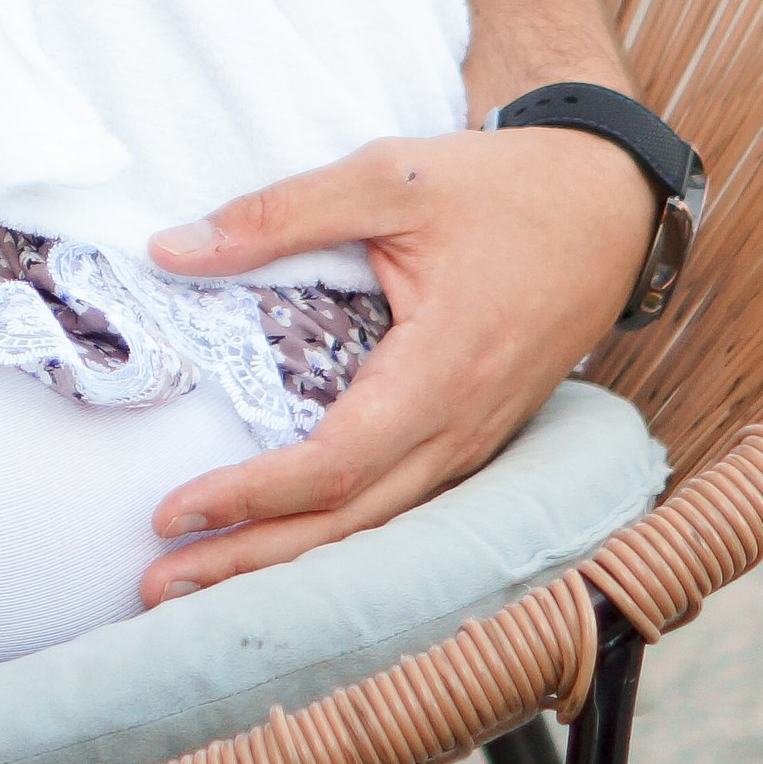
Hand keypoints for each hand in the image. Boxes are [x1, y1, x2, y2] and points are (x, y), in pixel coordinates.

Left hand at [136, 121, 653, 600]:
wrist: (607, 206)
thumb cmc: (500, 188)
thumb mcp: (388, 176)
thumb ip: (278, 214)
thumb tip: (169, 249)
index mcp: (444, 371)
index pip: (336, 465)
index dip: (252, 498)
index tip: (172, 513)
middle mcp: (464, 429)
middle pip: (350, 524)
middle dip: (252, 563)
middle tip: (155, 586)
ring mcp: (475, 445)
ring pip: (377, 529)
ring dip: (288, 561)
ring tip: (197, 582)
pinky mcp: (474, 441)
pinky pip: (401, 509)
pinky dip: (335, 536)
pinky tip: (280, 545)